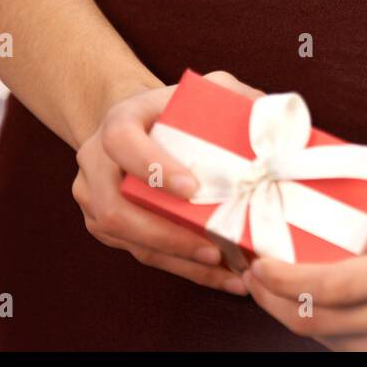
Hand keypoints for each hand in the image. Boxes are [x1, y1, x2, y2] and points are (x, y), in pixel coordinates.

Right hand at [71, 70, 261, 295]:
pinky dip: (182, 267)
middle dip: (168, 236)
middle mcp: (95, 163)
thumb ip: (232, 94)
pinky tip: (219, 276)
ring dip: (180, 261)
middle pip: (116, 210)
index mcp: (117, 122)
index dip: (153, 168)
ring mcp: (94, 198)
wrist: (138, 123)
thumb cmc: (175, 108)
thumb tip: (271, 112)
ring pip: (129, 241)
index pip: (123, 144)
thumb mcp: (202, 89)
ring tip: (227, 273)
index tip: (192, 189)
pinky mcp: (105, 225)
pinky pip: (141, 253)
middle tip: (215, 250)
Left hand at [240, 148, 366, 349]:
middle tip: (252, 274)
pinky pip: (350, 354)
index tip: (260, 260)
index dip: (284, 278)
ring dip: (291, 317)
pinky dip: (323, 334)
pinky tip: (313, 312)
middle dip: (270, 300)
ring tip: (273, 289)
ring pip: (326, 342)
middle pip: (315, 321)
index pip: (332, 284)